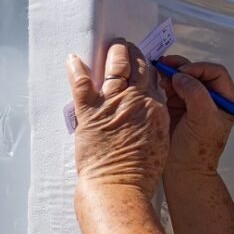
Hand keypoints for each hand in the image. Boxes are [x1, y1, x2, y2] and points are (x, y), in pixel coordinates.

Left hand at [66, 41, 169, 197]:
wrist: (119, 185)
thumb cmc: (140, 173)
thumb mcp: (160, 142)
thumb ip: (155, 122)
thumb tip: (149, 113)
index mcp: (155, 109)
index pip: (153, 78)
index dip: (147, 67)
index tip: (143, 63)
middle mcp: (136, 100)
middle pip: (137, 67)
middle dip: (133, 54)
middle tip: (127, 47)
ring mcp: (112, 104)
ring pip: (114, 68)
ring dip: (114, 54)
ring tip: (112, 47)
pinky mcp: (90, 112)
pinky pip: (81, 84)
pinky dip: (75, 69)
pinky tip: (72, 59)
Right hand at [159, 55, 233, 174]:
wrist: (183, 171)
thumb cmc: (198, 152)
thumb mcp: (203, 120)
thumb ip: (196, 94)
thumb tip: (182, 76)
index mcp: (224, 102)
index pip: (216, 73)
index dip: (200, 69)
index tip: (184, 73)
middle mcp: (209, 100)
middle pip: (197, 73)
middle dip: (182, 68)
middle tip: (167, 65)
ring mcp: (191, 103)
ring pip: (182, 79)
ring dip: (170, 74)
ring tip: (159, 74)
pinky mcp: (176, 107)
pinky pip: (170, 89)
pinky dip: (163, 84)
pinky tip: (157, 85)